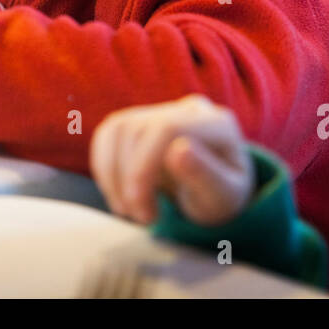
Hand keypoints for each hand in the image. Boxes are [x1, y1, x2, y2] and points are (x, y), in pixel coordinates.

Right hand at [90, 93, 255, 226]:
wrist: (215, 192)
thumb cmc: (221, 196)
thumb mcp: (223, 197)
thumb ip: (206, 174)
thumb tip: (178, 150)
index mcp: (217, 124)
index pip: (168, 129)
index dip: (144, 169)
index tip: (145, 213)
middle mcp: (189, 110)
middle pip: (138, 130)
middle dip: (130, 179)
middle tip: (142, 218)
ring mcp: (163, 111)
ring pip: (119, 130)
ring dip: (113, 176)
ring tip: (131, 210)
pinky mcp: (140, 121)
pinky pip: (109, 134)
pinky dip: (105, 168)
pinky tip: (119, 194)